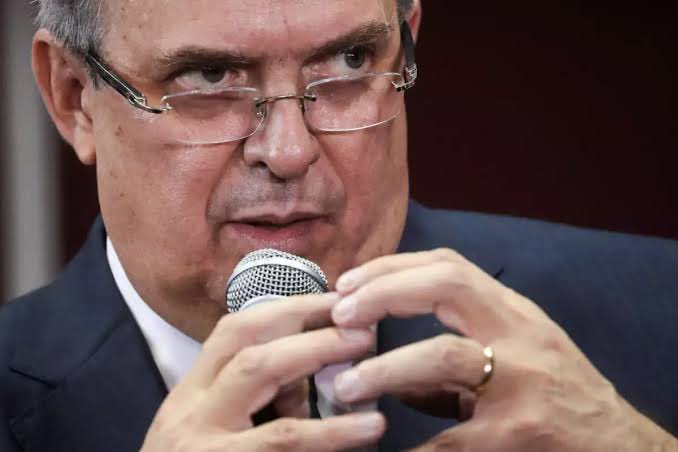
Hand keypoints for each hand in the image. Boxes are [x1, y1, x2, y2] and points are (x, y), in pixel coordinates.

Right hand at [142, 293, 385, 451]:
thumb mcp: (210, 426)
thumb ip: (254, 396)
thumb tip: (313, 370)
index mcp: (191, 394)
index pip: (232, 332)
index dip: (285, 310)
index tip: (330, 300)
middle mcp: (193, 415)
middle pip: (250, 356)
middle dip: (309, 336)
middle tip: (359, 330)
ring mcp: (208, 448)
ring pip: (264, 393)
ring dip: (320, 369)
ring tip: (371, 369)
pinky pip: (283, 446)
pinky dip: (329, 436)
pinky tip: (366, 430)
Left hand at [330, 249, 676, 450]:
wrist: (614, 442)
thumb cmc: (556, 390)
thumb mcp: (511, 354)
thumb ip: (452, 355)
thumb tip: (388, 377)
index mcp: (510, 312)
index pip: (447, 266)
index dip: (391, 268)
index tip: (348, 283)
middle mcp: (518, 334)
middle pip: (447, 285)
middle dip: (385, 292)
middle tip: (340, 315)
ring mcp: (520, 382)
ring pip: (446, 356)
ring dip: (387, 367)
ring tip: (346, 387)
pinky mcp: (518, 431)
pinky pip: (454, 436)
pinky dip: (414, 445)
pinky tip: (385, 449)